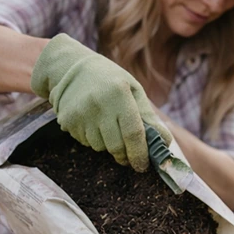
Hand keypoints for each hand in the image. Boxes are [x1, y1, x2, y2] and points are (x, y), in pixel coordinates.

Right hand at [31, 34, 171, 171]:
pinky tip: (93, 123)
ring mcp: (80, 114)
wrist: (71, 68)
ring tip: (107, 127)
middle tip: (129, 156)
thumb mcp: (133, 90)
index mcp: (119, 93)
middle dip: (125, 156)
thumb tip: (165, 142)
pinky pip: (86, 142)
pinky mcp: (68, 121)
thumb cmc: (110, 80)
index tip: (143, 165)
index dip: (139, 153)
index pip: (133, 133)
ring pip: (100, 147)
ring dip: (108, 145)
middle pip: (116, 146)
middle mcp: (99, 104)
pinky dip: (94, 139)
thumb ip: (149, 117)